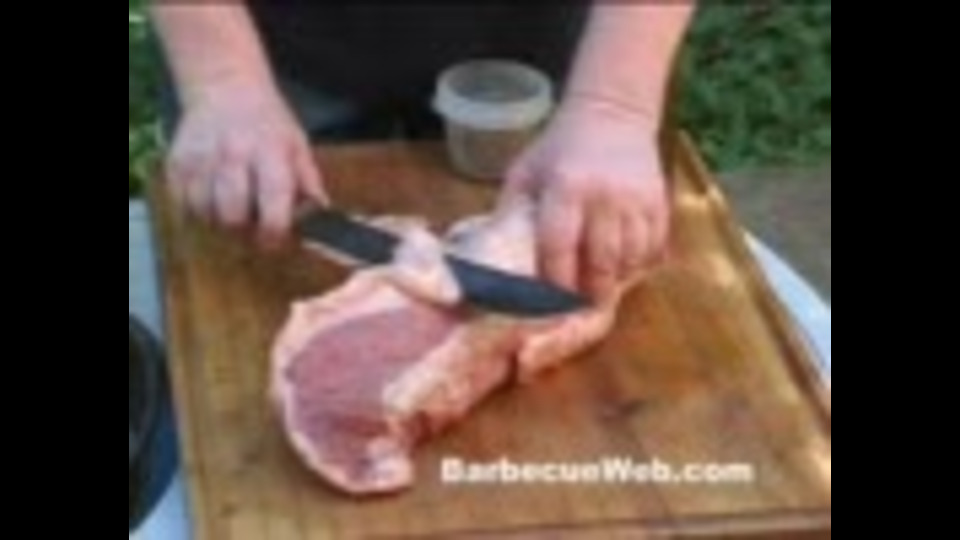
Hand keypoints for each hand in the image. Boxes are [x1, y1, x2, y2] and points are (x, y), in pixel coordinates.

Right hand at [166, 81, 327, 244]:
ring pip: (204, 214)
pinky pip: (181, 204)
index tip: (274, 239)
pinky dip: (194, 210)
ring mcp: (200, 159)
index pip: (273, 204)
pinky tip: (209, 198)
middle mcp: (233, 155)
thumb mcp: (297, 145)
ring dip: (217, 221)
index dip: (274, 233)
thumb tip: (320, 215)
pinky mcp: (176, 162)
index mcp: (270, 153)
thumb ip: (308, 182)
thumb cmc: (267, 122)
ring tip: (229, 206)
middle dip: (242, 230)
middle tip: (250, 223)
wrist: (225, 86)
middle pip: (232, 216)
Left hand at [502, 98, 669, 299]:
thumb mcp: (526, 171)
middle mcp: (604, 196)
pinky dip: (637, 264)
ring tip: (598, 288)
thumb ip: (510, 211)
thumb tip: (492, 255)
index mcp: (565, 187)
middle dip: (588, 291)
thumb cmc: (559, 147)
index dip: (554, 280)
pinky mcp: (659, 202)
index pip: (559, 246)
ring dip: (613, 280)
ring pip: (629, 259)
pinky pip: (652, 248)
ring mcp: (636, 200)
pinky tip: (620, 267)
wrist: (612, 113)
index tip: (548, 300)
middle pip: (600, 261)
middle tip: (577, 305)